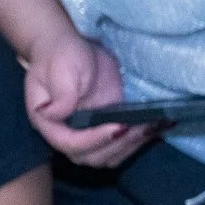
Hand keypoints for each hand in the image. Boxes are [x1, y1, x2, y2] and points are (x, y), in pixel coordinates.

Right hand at [24, 30, 150, 167]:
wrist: (70, 47)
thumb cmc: (61, 54)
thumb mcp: (60, 68)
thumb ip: (61, 92)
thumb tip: (59, 114)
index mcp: (49, 123)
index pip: (69, 144)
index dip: (94, 141)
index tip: (118, 126)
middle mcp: (67, 133)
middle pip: (91, 157)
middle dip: (117, 146)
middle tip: (139, 127)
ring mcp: (88, 132)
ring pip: (109, 156)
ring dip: (130, 146)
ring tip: (149, 127)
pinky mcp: (107, 126)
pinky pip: (121, 145)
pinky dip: (138, 141)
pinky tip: (155, 128)